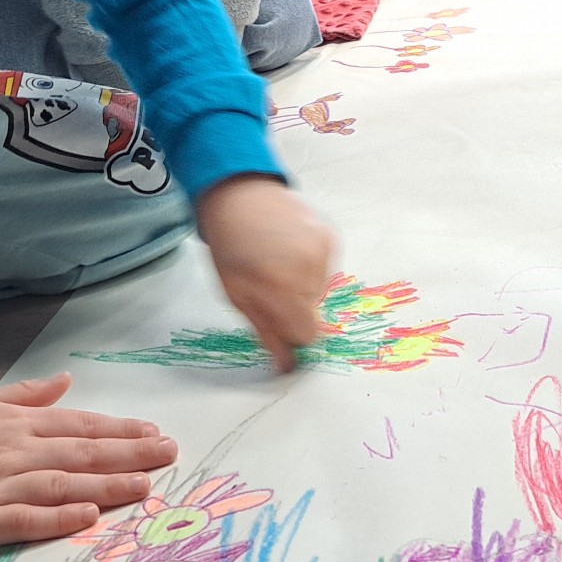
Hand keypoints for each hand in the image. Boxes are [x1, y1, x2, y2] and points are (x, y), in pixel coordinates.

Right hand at [0, 375, 176, 554]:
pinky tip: (86, 517)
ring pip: (62, 484)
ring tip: (145, 485)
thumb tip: (64, 381)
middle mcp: (10, 450)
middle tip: (170, 453)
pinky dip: (57, 518)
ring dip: (107, 485)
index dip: (119, 430)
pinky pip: (22, 520)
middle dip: (130, 453)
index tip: (153, 431)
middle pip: (81, 453)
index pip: (77, 426)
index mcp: (10, 423)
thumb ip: (22, 396)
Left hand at [196, 175, 334, 371]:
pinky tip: (289, 252)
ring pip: (321, 292)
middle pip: (314, 314)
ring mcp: (323, 250)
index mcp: (283, 287)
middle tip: (269, 288)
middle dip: (294, 309)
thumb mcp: (236, 296)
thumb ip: (266, 331)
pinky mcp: (330, 237)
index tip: (276, 323)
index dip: (291, 335)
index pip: (308, 335)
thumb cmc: (230, 248)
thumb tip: (286, 365)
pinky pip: (326, 269)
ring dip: (302, 288)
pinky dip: (310, 268)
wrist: (240, 195)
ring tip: (277, 266)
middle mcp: (309, 269)